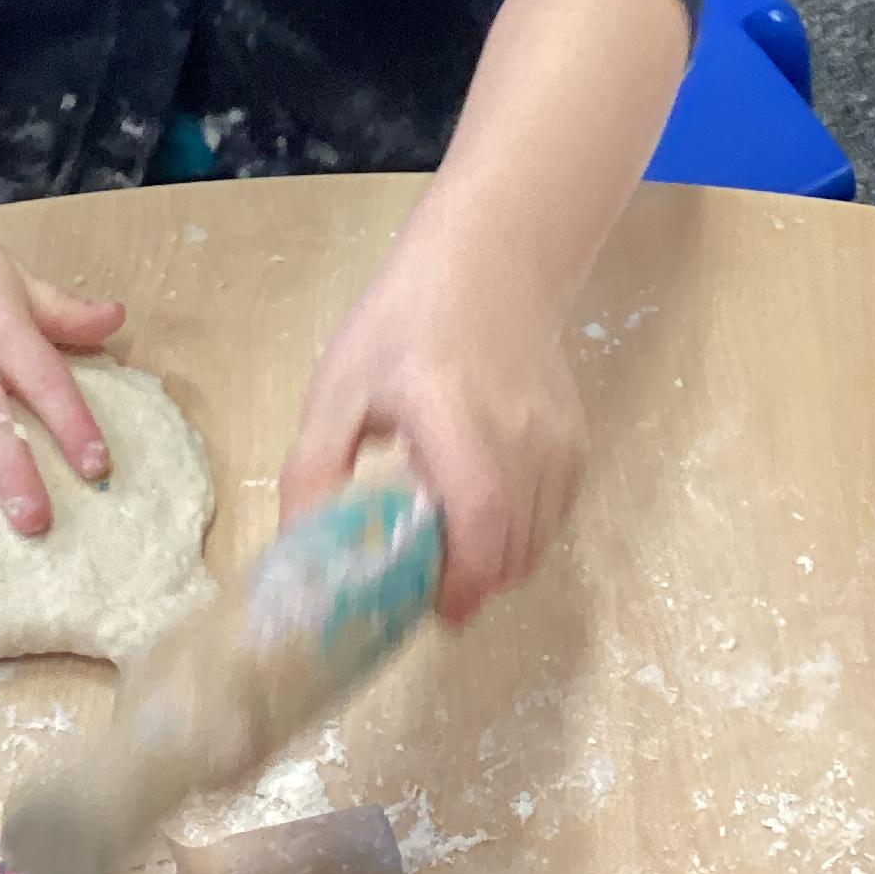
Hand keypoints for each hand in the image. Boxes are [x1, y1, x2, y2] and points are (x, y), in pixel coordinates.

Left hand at [278, 243, 585, 625]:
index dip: (462, 580)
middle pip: (514, 547)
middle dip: (472, 586)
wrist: (488, 264)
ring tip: (450, 553)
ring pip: (539, 541)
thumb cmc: (402, 323)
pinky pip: (556, 518)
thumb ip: (314, 471)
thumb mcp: (338, 388)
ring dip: (497, 567)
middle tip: (425, 586)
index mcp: (450, 414)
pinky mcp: (576, 442)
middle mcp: (517, 432)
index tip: (429, 609)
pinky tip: (484, 520)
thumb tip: (298, 551)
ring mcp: (555, 439)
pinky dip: (523, 539)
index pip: (480, 518)